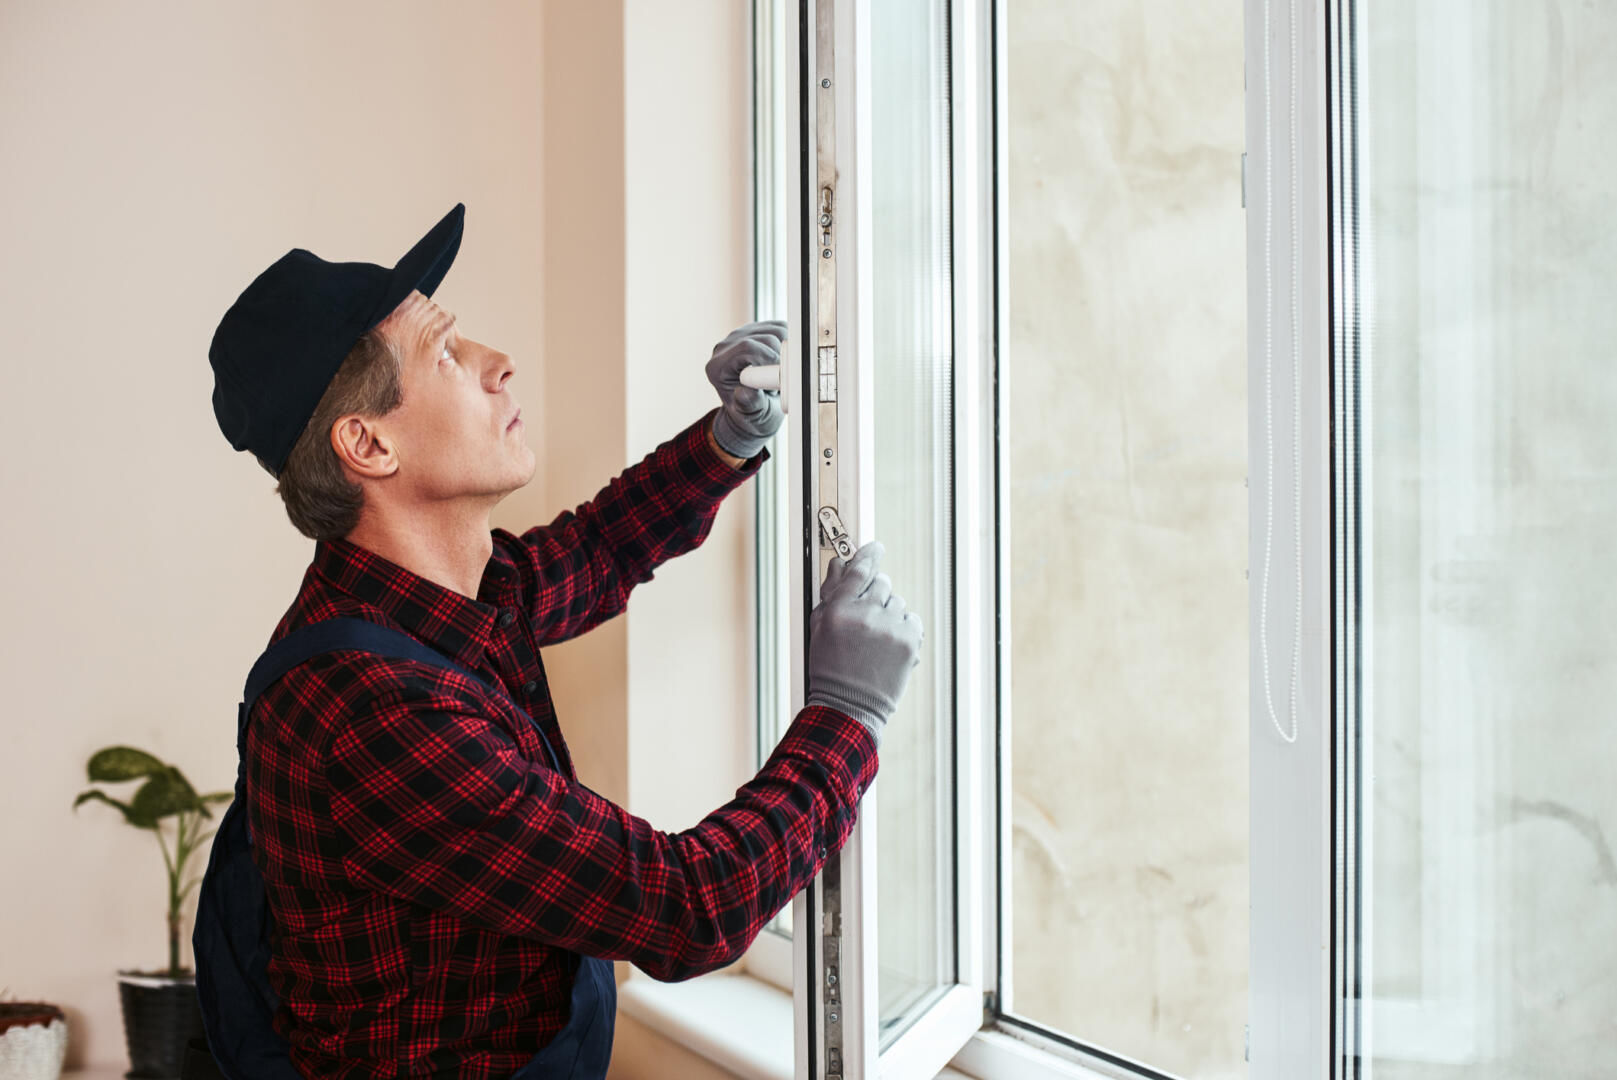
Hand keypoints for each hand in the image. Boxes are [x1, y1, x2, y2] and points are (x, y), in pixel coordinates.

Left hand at [705, 320, 786, 459]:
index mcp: (717, 367)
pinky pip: (780, 328)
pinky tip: (783, 362)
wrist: (755, 411)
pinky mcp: (756, 330)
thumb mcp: (752, 417)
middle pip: (764, 338)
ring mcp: (740, 335)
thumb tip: (744, 392)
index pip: (747, 348)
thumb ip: (748, 405)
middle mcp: (725, 347)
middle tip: (781, 381)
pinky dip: (789, 344)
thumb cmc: (752, 416)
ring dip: (786, 352)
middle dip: (780, 359)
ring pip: (775, 331)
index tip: (780, 379)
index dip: (770, 360)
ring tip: (779, 374)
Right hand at [804, 540, 924, 751]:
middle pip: (882, 582)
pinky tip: (890, 644)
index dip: (869, 555)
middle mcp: (865, 615)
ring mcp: (890, 628)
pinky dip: (904, 628)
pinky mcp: (909, 641)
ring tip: (877, 637)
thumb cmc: (830, 666)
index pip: (859, 569)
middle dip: (876, 594)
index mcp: (839, 610)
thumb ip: (832, 593)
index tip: (876, 547)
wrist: (849, 705)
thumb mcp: (820, 628)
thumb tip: (841, 564)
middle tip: (869, 613)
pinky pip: (913, 619)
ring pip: (898, 601)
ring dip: (889, 612)